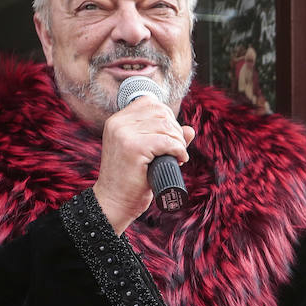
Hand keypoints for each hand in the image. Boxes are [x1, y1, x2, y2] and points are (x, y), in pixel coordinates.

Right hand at [92, 95, 194, 234]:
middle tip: (176, 150)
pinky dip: (178, 150)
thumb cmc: (132, 180)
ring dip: (179, 141)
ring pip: (166, 126)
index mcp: (118, 121)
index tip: (170, 137)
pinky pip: (167, 141)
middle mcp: (118, 123)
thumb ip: (166, 139)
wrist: (115, 202)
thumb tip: (190, 129)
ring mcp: (124, 134)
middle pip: (161, 112)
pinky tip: (179, 160)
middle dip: (175, 130)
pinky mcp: (133, 147)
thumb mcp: (148, 154)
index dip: (167, 117)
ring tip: (177, 156)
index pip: (149, 102)